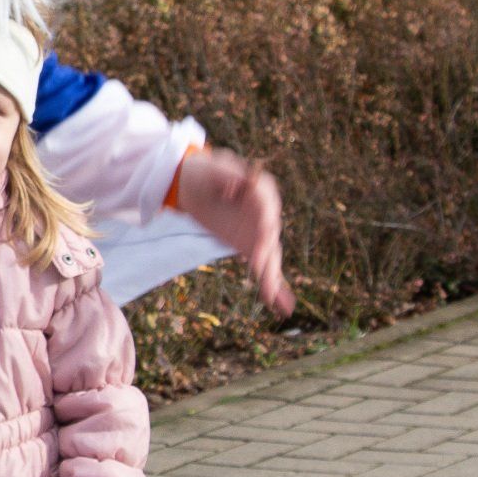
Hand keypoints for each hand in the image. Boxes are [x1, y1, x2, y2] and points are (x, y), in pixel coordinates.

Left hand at [174, 146, 294, 316]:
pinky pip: (265, 268)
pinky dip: (274, 288)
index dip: (265, 219)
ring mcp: (260, 232)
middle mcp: (266, 213)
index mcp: (260, 189)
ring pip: (270, 257)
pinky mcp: (251, 246)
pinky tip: (282, 308)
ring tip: (275, 300)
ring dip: (272, 278)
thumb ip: (225, 175)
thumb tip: (237, 184)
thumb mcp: (211, 168)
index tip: (262, 232)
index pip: (266, 205)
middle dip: (265, 253)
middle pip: (269, 234)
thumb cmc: (204, 173)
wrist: (195, 185)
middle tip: (259, 268)